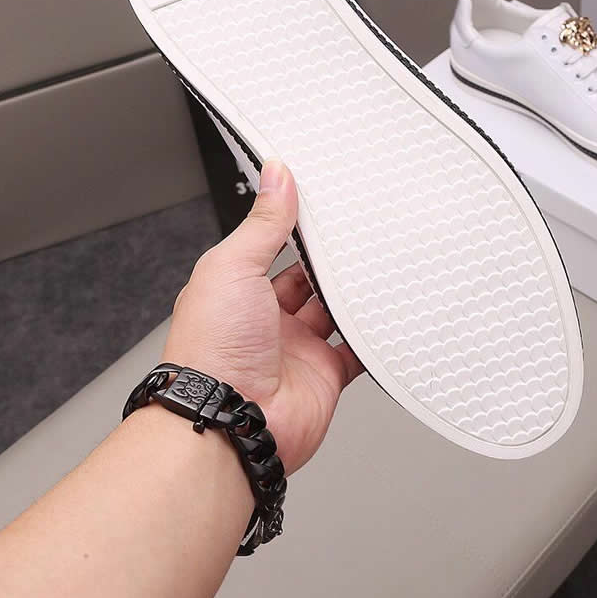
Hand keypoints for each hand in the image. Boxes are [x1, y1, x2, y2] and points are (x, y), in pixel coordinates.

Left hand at [162, 159, 363, 473]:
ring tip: (374, 268)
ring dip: (351, 296)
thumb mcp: (233, 266)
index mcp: (237, 291)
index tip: (319, 208)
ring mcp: (297, 349)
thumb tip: (275, 177)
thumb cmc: (212, 350)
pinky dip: (371, 339)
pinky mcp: (324, 376)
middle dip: (327, 263)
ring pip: (333, 313)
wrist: (232, 420)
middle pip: (306, 281)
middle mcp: (266, 321)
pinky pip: (355, 353)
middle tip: (354, 237)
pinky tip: (383, 319)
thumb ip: (262, 224)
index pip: (271, 249)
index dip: (294, 229)